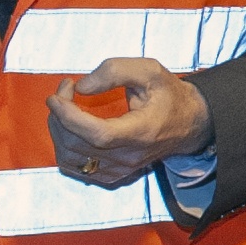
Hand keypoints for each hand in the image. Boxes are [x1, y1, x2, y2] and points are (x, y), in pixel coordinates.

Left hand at [46, 53, 208, 188]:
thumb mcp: (149, 70)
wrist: (189, 123)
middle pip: (78, 145)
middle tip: (65, 90)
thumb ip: (115, 72)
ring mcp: (121, 169)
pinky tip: (72, 127)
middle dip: (60, 115)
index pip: (98, 134)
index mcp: (142, 132)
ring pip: (71, 159)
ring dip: (59, 130)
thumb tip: (82, 88)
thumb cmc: (169, 95)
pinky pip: (77, 168)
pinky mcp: (114, 174)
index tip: (55, 96)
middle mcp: (130, 156)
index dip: (69, 116)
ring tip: (66, 107)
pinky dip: (65, 147)